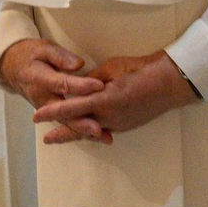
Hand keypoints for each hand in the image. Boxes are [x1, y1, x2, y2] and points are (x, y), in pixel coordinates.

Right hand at [0, 39, 105, 142]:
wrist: (13, 68)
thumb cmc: (31, 56)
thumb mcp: (43, 49)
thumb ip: (60, 56)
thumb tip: (79, 64)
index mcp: (39, 78)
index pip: (62, 83)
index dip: (80, 86)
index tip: (99, 86)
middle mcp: (41, 98)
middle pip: (62, 112)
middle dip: (80, 122)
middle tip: (98, 128)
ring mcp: (45, 109)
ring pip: (65, 122)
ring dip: (84, 131)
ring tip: (103, 137)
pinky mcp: (50, 114)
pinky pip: (66, 123)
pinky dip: (81, 131)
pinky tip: (98, 136)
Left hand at [30, 52, 195, 146]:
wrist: (170, 82)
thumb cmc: (141, 69)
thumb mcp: (112, 68)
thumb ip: (93, 79)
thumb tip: (81, 85)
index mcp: (104, 101)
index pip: (71, 108)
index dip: (53, 112)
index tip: (37, 116)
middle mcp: (110, 117)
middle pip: (79, 127)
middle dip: (61, 133)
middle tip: (45, 138)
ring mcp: (119, 123)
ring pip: (91, 131)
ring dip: (76, 133)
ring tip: (60, 136)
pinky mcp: (127, 125)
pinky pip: (104, 129)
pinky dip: (92, 130)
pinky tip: (86, 129)